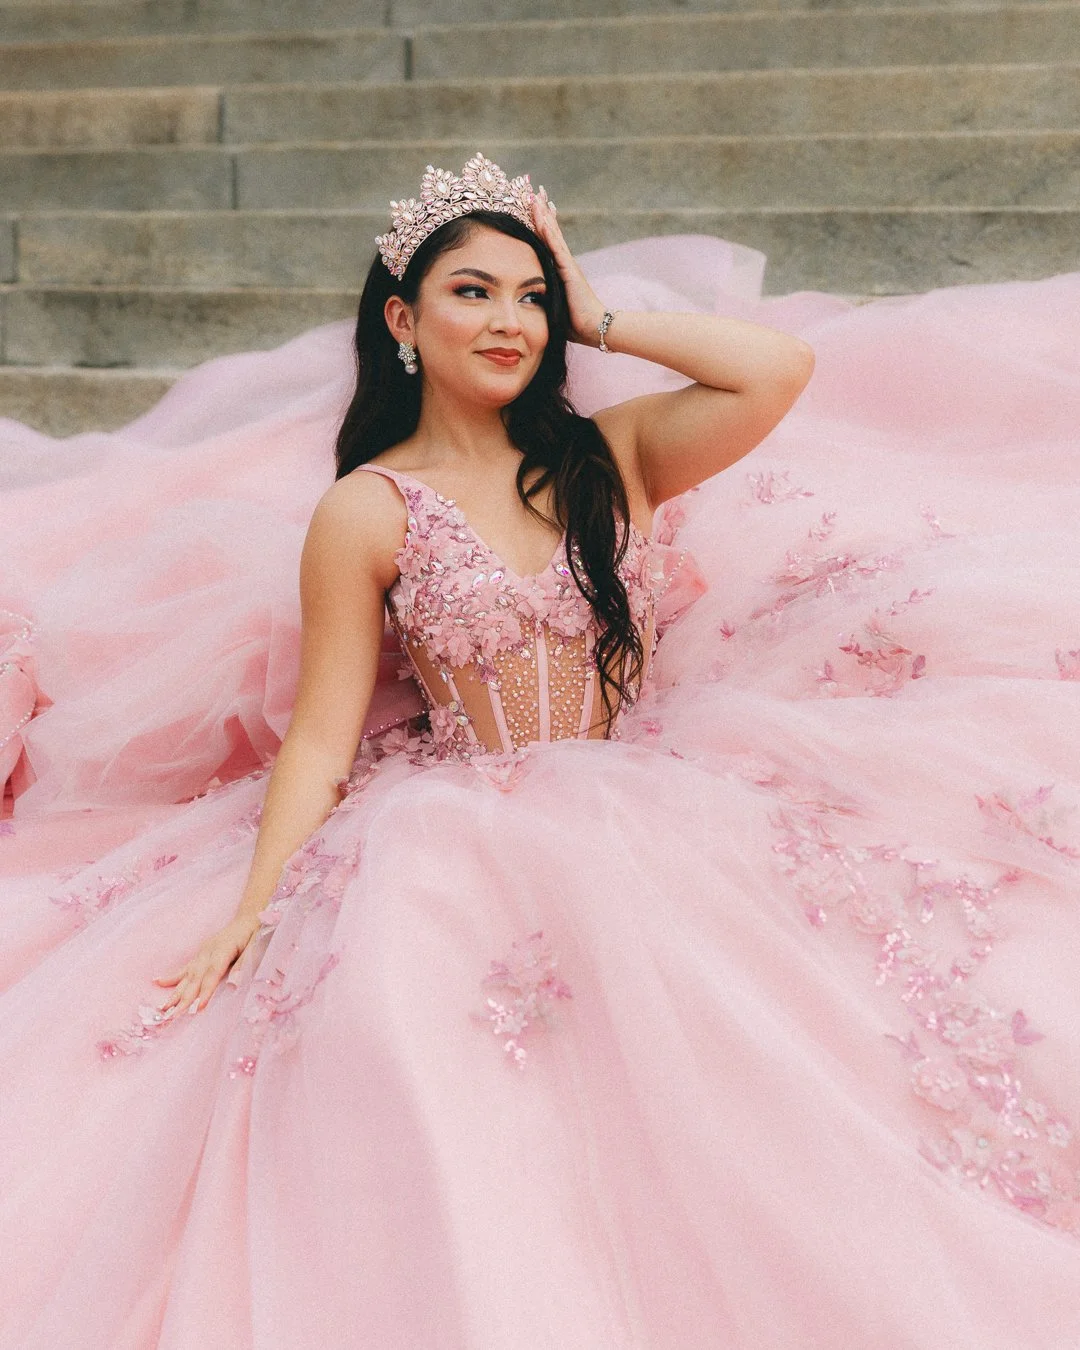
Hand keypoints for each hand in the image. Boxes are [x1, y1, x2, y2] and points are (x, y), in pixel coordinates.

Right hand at [152, 914, 260, 1015]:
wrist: (248, 917)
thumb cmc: (256, 933)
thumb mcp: (257, 945)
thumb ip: (244, 964)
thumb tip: (234, 984)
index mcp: (224, 950)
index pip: (212, 974)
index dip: (205, 992)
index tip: (197, 1008)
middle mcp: (208, 952)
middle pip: (195, 978)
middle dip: (184, 999)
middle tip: (173, 1016)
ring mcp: (202, 953)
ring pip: (186, 975)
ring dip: (175, 992)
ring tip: (162, 1008)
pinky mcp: (200, 954)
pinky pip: (185, 968)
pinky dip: (171, 977)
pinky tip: (157, 982)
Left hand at [529, 185, 607, 347]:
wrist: (595, 328)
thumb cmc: (575, 323)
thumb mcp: (553, 305)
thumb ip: (543, 297)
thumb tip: (526, 301)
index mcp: (559, 269)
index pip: (547, 241)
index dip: (541, 223)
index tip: (532, 206)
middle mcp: (564, 262)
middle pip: (550, 231)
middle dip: (542, 211)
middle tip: (533, 191)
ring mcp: (567, 264)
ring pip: (552, 234)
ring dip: (543, 214)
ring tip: (535, 195)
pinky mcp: (569, 270)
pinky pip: (556, 247)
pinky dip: (548, 231)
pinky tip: (541, 217)